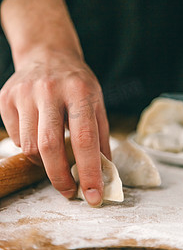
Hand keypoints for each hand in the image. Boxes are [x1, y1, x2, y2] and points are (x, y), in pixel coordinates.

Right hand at [0, 0, 110, 205]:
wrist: (47, 53)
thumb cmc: (76, 81)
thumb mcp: (97, 101)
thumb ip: (101, 136)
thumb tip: (105, 172)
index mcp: (79, 91)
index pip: (85, 138)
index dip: (90, 172)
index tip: (93, 196)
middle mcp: (50, 90)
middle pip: (49, 146)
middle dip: (59, 177)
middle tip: (69, 190)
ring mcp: (25, 93)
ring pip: (28, 146)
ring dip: (44, 161)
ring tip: (55, 155)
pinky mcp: (7, 98)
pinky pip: (15, 137)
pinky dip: (29, 146)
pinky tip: (38, 133)